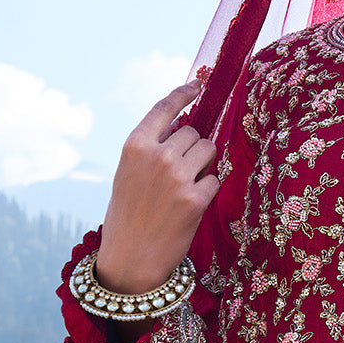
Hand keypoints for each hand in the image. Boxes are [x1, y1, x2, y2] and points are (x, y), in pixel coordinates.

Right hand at [96, 81, 218, 295]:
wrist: (130, 259)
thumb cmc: (128, 215)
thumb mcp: (128, 173)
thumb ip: (151, 148)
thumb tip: (186, 127)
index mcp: (135, 145)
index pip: (165, 107)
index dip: (184, 93)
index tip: (198, 84)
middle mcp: (156, 156)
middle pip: (193, 132)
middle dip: (192, 148)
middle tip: (179, 173)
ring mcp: (177, 177)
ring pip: (209, 150)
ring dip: (204, 164)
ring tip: (185, 186)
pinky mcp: (195, 199)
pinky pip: (215, 179)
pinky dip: (207, 190)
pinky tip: (190, 205)